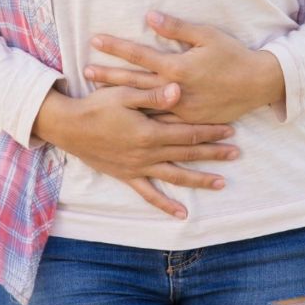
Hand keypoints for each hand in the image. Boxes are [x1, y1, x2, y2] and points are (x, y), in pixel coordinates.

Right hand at [33, 82, 239, 219]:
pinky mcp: (127, 176)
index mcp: (149, 132)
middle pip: (187, 154)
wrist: (68, 127)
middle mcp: (147, 153)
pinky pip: (149, 194)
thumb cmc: (96, 106)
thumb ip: (152, 94)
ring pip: (175, 176)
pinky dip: (165, 205)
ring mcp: (138, 168)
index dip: (210, 131)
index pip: (188, 132)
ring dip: (199, 179)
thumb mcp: (124, 93)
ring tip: (221, 183)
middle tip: (236, 154)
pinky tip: (181, 214)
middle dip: (213, 153)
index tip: (230, 129)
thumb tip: (179, 90)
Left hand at [84, 11, 285, 123]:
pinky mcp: (188, 121)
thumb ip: (176, 28)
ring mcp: (181, 109)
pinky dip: (142, 117)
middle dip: (108, 75)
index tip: (95, 40)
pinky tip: (126, 117)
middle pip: (134, 82)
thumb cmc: (233, 55)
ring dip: (119, 98)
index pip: (139, 55)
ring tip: (97, 95)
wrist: (257, 84)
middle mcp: (175, 90)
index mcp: (177, 67)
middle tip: (85, 71)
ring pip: (143, 104)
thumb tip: (150, 16)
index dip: (116, 46)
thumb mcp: (207, 36)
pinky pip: (160, 121)